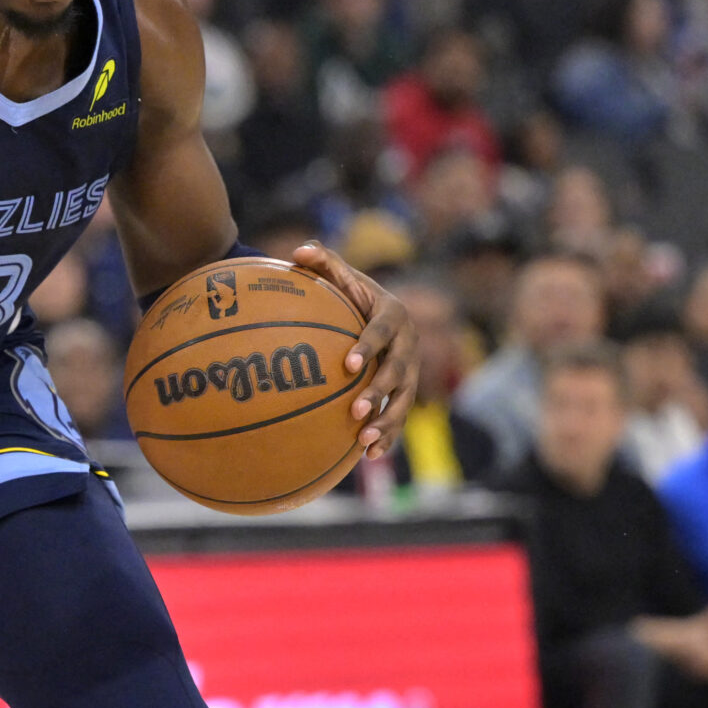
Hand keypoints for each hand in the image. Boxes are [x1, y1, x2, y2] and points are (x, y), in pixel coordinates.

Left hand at [290, 242, 416, 456]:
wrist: (375, 313)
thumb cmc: (349, 295)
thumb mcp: (339, 276)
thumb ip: (322, 262)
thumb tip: (297, 251)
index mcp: (393, 314)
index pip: (383, 331)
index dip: (368, 346)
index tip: (348, 363)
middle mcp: (408, 344)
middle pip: (399, 370)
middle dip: (380, 391)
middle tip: (356, 409)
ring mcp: (410, 371)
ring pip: (404, 400)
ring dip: (387, 421)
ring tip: (364, 441)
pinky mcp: (405, 393)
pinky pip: (400, 417)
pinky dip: (387, 437)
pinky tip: (369, 457)